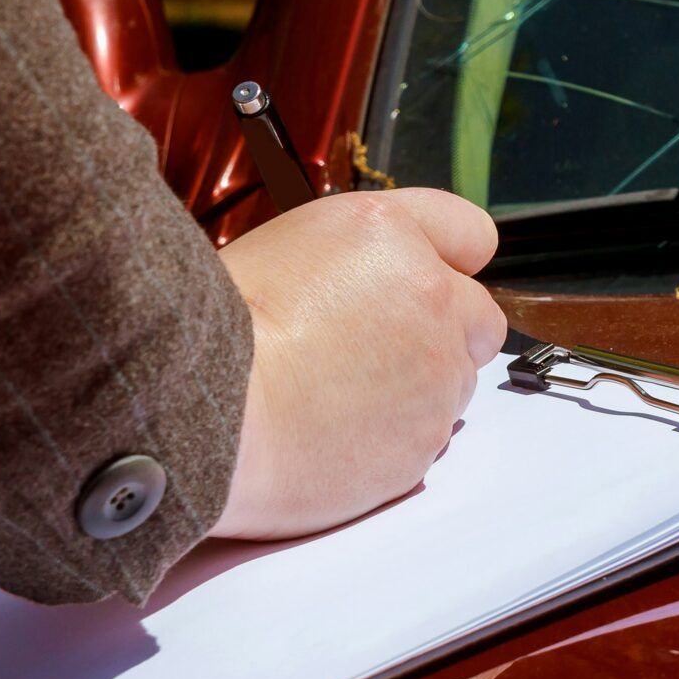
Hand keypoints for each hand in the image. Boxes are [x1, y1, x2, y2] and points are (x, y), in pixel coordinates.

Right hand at [210, 189, 507, 540]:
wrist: (200, 416)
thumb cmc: (224, 330)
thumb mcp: (286, 241)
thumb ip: (366, 247)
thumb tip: (396, 265)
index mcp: (392, 236)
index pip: (468, 235)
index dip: (444, 259)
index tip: (427, 278)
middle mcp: (434, 301)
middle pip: (478, 319)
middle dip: (442, 332)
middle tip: (371, 349)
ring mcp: (436, 378)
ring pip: (453, 383)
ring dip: (416, 387)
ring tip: (336, 393)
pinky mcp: (423, 443)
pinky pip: (424, 438)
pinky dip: (392, 438)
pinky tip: (332, 431)